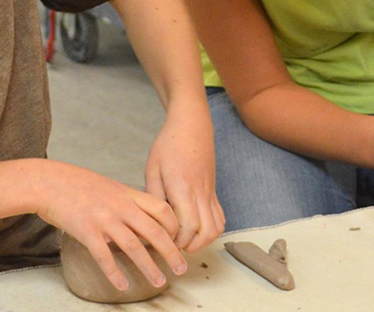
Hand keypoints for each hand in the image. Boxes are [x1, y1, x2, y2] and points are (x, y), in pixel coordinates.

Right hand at [35, 161, 186, 290]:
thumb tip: (138, 217)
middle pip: (156, 231)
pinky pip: (104, 256)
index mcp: (128, 194)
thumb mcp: (108, 187)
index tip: (178, 241)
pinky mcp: (87, 231)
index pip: (162, 209)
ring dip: (149, 267)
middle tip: (182, 269)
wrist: (48, 181)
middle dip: (172, 252)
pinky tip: (122, 285)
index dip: (175, 226)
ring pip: (134, 246)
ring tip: (159, 281)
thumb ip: (125, 201)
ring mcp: (105, 219)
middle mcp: (121, 206)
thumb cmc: (76, 184)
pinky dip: (114, 272)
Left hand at [145, 110, 224, 252]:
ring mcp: (210, 193)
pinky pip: (220, 217)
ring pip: (217, 228)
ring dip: (203, 240)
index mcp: (183, 188)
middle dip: (190, 246)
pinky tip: (196, 228)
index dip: (177, 241)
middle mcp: (201, 194)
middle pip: (206, 233)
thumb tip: (153, 220)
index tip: (163, 240)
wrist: (192, 126)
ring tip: (185, 239)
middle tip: (173, 243)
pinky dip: (211, 230)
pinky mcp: (214, 191)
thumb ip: (154, 196)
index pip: (188, 227)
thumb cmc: (168, 145)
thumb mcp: (153, 168)